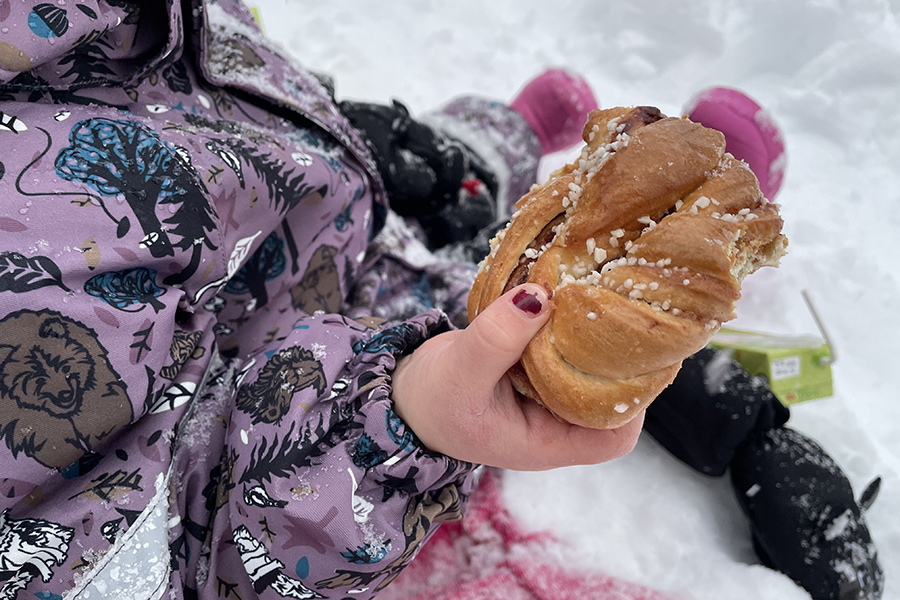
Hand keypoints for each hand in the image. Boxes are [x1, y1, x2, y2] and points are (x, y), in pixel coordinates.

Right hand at [391, 283, 643, 469]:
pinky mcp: (534, 362)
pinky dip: (562, 318)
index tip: (629, 357)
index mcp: (547, 441)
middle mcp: (555, 418)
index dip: (634, 405)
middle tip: (616, 309)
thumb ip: (497, 338)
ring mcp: (546, 390)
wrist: (403, 393)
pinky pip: (560, 342)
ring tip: (595, 291)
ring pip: (587, 363)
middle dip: (615, 355)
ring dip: (589, 331)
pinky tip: (563, 290)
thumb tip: (542, 296)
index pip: (614, 436)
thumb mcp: (461, 373)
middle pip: (611, 395)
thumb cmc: (431, 402)